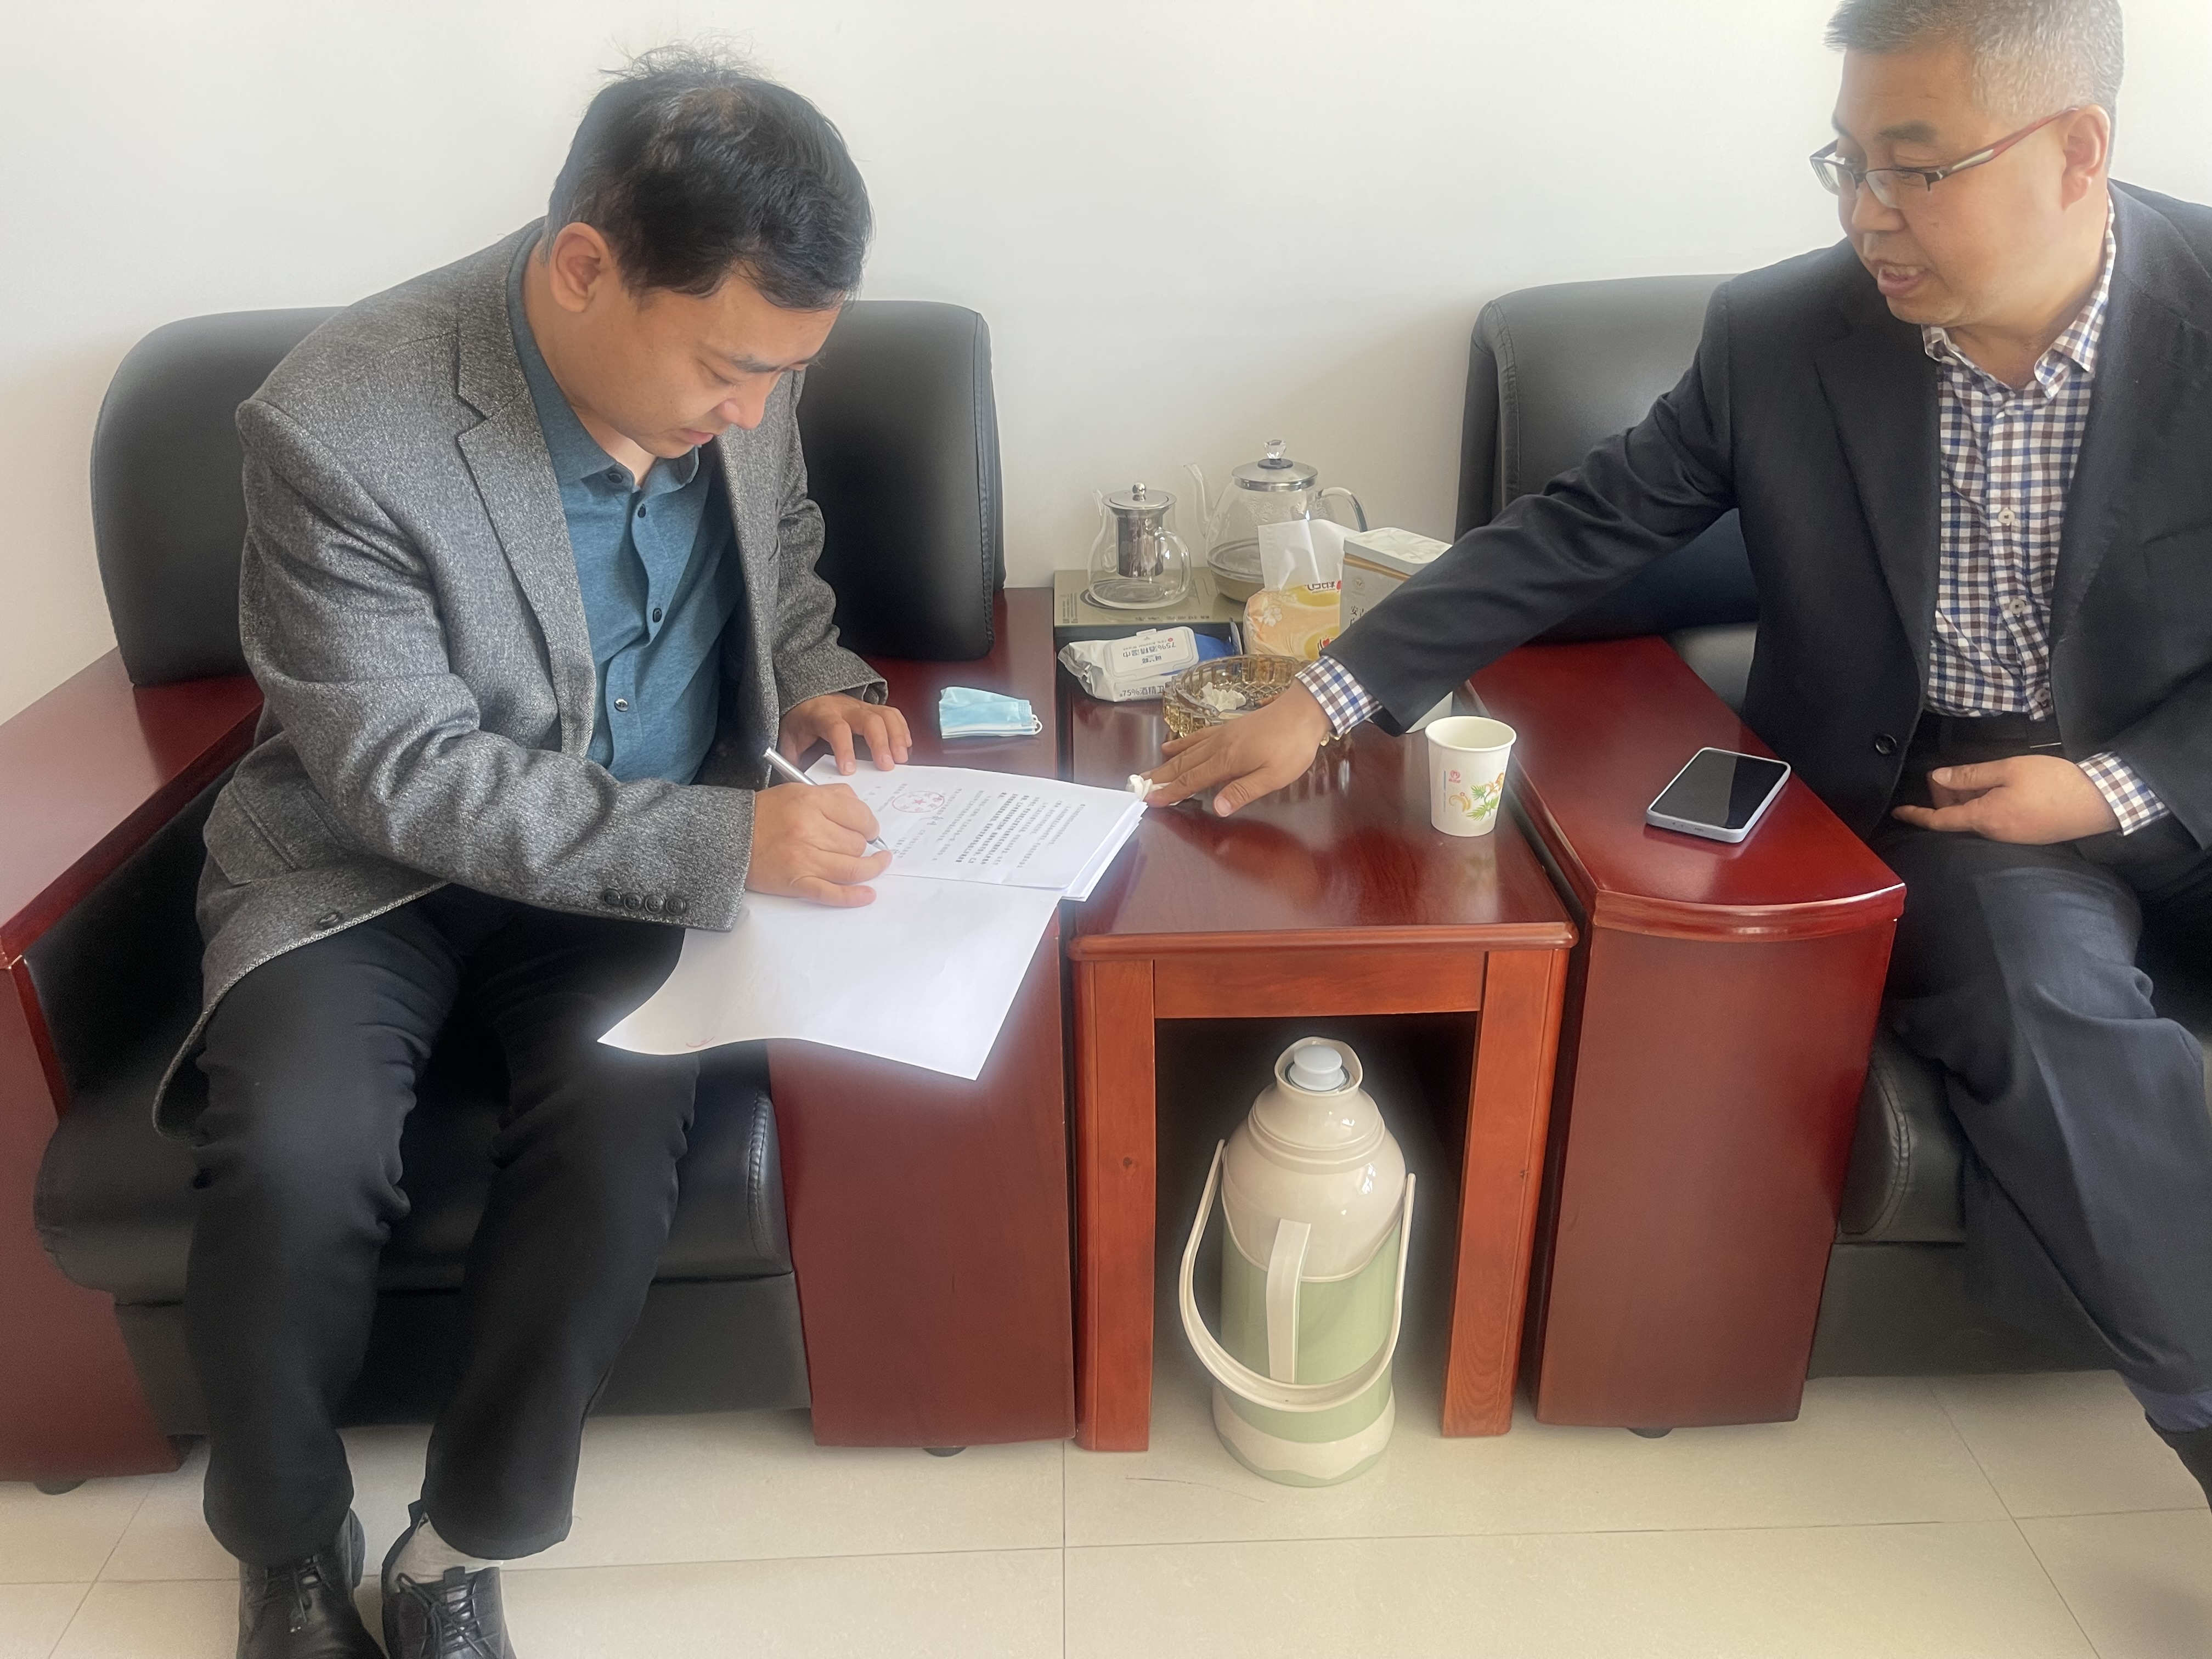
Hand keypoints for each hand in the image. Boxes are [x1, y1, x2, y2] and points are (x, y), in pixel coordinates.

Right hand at [746, 778, 891, 906]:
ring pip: (851, 868)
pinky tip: (868, 895)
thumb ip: (833, 796)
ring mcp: (804, 859)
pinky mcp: (797, 883)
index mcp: (811, 802)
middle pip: (856, 844)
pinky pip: (832, 893)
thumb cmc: (765, 814)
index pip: (859, 816)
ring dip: (870, 869)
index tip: (870, 829)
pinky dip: (853, 897)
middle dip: (864, 846)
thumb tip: (862, 814)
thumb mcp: (798, 791)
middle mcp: (809, 830)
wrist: (729, 837)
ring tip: (877, 865)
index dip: (870, 825)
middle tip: (862, 846)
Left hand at [779, 693, 910, 774]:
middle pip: (869, 719)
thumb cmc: (801, 722)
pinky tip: (905, 747)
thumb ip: (794, 762)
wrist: (807, 701)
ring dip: (896, 736)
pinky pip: (892, 715)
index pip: (836, 728)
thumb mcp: (790, 740)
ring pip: (885, 715)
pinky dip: (902, 730)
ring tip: (901, 759)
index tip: (848, 771)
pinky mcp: (873, 710)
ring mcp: (862, 708)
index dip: (844, 748)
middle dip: (880, 743)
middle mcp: (845, 709)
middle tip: (887, 766)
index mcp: (822, 715)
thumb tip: (800, 787)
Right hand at [1141, 682, 1332, 815]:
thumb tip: (1217, 808)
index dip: (1170, 792)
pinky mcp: (1229, 727)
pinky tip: (1174, 745)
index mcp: (1227, 760)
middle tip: (1139, 788)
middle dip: (1161, 778)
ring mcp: (1222, 734)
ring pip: (1188, 751)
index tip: (1150, 799)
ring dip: (1167, 763)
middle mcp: (1218, 746)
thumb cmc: (1293, 746)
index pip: (1192, 780)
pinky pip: (1198, 736)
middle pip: (1184, 765)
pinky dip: (1183, 743)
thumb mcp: (1274, 776)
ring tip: (1150, 771)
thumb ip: (1244, 791)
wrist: (1304, 709)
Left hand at [1890, 755, 2119, 843]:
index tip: (1897, 811)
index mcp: (1984, 819)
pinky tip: (1993, 790)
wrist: (2101, 802)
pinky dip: (1984, 807)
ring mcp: (2012, 838)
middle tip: (1947, 776)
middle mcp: (1994, 835)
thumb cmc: (2053, 782)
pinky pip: (1994, 822)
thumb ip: (1970, 776)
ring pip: (1975, 820)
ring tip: (1969, 779)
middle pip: (1956, 819)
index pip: (1939, 821)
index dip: (1916, 815)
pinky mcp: (2028, 836)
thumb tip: (1937, 778)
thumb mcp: (2007, 769)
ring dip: (1965, 802)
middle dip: (1945, 799)